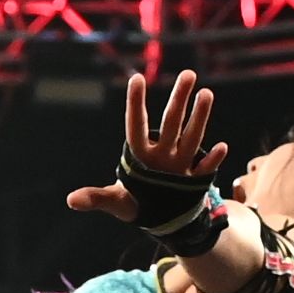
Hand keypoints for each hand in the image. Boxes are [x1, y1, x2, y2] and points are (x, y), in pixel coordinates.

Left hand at [66, 72, 226, 223]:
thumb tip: (71, 201)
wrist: (161, 218)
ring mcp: (180, 165)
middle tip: (188, 74)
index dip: (135, 104)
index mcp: (140, 155)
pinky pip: (205, 168)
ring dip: (199, 118)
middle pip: (171, 123)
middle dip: (179, 100)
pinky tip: (222, 147)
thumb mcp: (115, 202)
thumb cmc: (136, 203)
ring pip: (191, 137)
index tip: (136, 78)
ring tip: (206, 93)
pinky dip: (213, 160)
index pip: (136, 125)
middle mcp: (162, 154)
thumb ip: (97, 198)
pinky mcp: (195, 180)